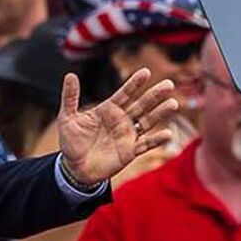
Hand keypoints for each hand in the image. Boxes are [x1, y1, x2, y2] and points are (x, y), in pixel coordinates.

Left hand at [57, 68, 178, 187]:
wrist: (74, 168)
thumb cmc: (72, 142)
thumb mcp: (67, 118)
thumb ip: (70, 97)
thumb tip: (70, 75)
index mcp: (108, 109)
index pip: (124, 94)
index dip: (134, 84)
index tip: (145, 72)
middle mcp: (121, 120)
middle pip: (141, 104)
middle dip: (154, 95)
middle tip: (169, 84)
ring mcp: (127, 135)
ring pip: (148, 121)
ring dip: (160, 113)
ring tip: (173, 104)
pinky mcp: (130, 151)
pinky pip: (146, 144)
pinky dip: (157, 139)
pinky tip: (167, 133)